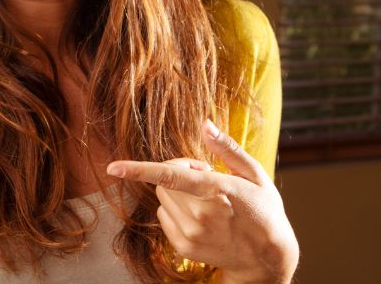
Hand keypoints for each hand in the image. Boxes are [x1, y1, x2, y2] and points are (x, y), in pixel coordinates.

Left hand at [106, 120, 297, 283]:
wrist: (266, 257)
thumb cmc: (263, 209)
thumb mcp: (255, 174)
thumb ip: (227, 148)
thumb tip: (205, 124)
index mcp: (216, 191)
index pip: (171, 176)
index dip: (139, 170)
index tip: (113, 167)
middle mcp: (200, 215)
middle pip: (162, 181)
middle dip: (178, 172)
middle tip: (206, 178)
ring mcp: (191, 234)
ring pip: (161, 198)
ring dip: (176, 193)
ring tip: (206, 199)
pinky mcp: (184, 248)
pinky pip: (163, 217)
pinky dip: (175, 211)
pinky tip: (201, 216)